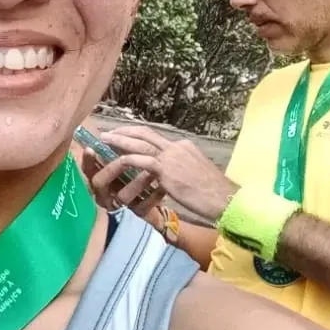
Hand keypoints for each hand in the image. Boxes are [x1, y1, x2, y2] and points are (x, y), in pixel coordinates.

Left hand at [96, 125, 236, 223]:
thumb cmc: (214, 193)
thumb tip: (171, 175)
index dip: (138, 135)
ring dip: (119, 140)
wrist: (224, 198)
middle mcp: (176, 147)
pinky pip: (140, 160)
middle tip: (109, 132)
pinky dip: (125, 158)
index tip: (125, 135)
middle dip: (125, 130)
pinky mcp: (166, 169)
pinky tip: (115, 160)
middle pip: (145, 133)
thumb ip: (181, 171)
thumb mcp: (196, 175)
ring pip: (139, 142)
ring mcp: (171, 156)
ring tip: (105, 139)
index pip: (156, 137)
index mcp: (184, 147)